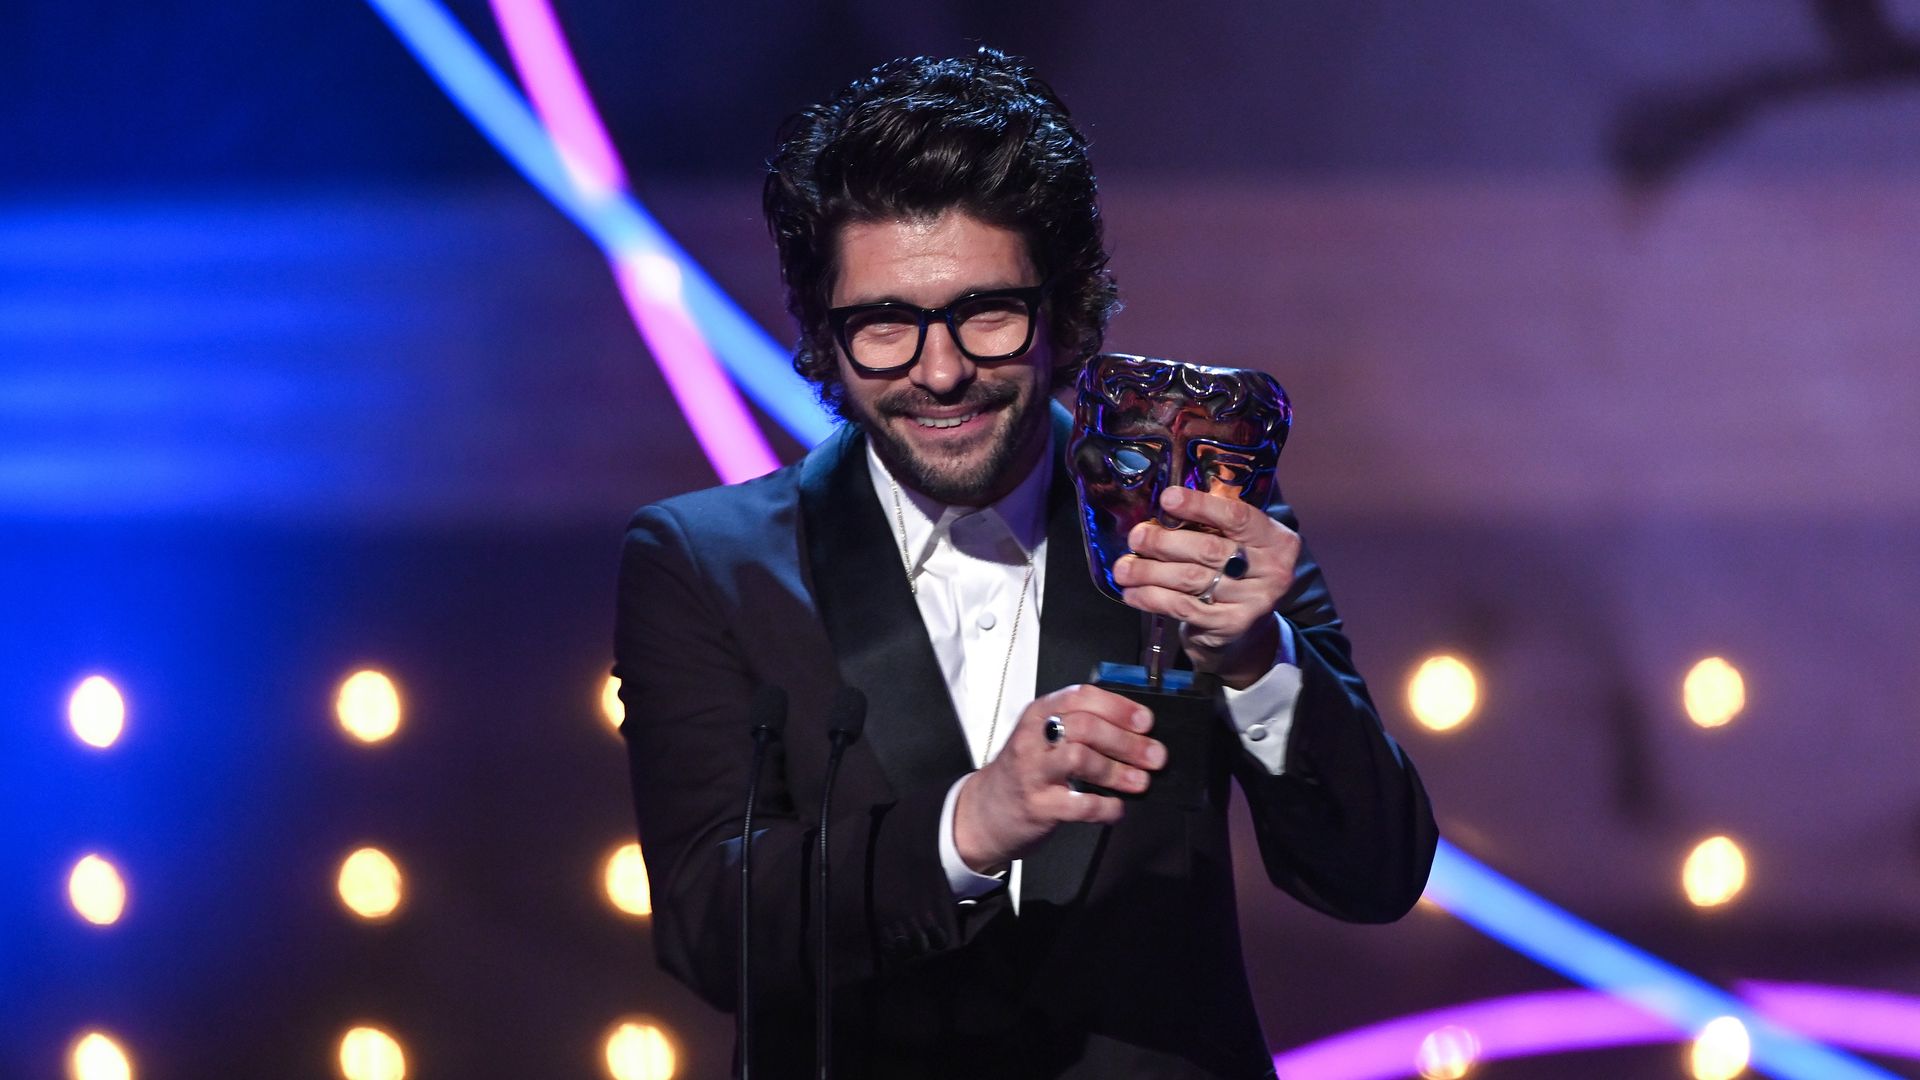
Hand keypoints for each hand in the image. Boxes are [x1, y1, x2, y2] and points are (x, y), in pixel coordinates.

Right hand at [952, 685, 1165, 873]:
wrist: (984, 812)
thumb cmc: (1024, 772)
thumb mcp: (1043, 737)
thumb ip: (1080, 726)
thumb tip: (1135, 729)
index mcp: (1039, 715)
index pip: (1080, 696)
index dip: (1118, 707)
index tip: (1145, 721)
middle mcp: (1033, 739)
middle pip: (1085, 726)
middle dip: (1127, 741)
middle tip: (1154, 755)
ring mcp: (1033, 772)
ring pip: (1080, 758)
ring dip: (1118, 770)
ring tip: (1140, 781)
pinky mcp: (1037, 806)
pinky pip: (1078, 804)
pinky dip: (1105, 806)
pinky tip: (1117, 808)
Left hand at [1112, 486, 1300, 689]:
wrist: (1246, 631)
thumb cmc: (1235, 573)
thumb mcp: (1238, 543)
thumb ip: (1214, 523)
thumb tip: (1165, 503)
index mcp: (1276, 539)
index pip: (1237, 516)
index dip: (1199, 506)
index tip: (1167, 499)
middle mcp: (1272, 570)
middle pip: (1208, 549)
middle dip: (1164, 541)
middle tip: (1136, 537)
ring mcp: (1254, 601)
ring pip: (1191, 579)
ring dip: (1150, 571)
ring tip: (1124, 568)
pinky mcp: (1231, 625)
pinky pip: (1184, 607)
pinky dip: (1153, 598)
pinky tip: (1133, 593)